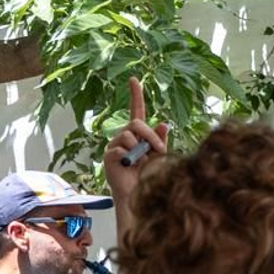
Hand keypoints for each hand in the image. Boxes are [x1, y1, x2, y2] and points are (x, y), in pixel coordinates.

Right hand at [102, 77, 170, 201]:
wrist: (140, 194)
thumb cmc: (150, 175)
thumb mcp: (159, 155)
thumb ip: (160, 140)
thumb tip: (164, 123)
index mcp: (138, 134)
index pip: (137, 111)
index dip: (136, 95)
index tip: (134, 80)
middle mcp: (124, 136)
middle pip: (136, 122)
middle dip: (150, 135)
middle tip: (160, 150)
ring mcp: (115, 145)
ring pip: (129, 134)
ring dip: (142, 148)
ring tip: (144, 162)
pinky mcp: (109, 155)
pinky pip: (121, 148)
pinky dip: (131, 158)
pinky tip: (131, 167)